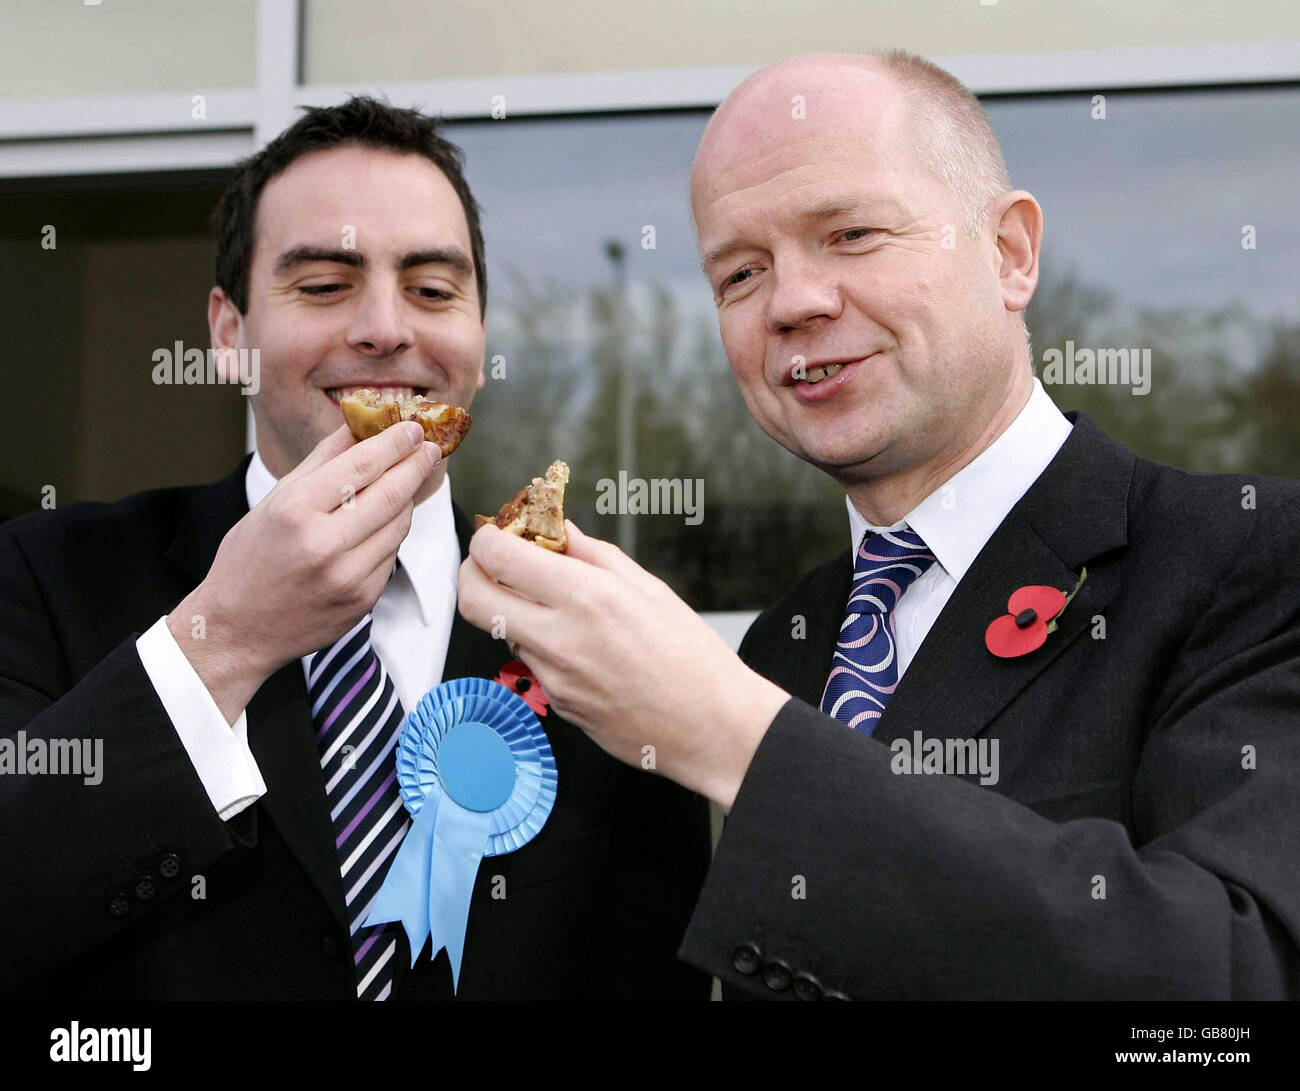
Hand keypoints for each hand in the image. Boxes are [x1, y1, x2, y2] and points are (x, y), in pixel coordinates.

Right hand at [169, 422, 440, 721]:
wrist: (238, 629)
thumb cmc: (251, 559)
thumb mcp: (274, 501)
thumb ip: (320, 462)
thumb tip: (357, 425)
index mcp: (295, 512)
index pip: (361, 466)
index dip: (394, 443)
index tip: (413, 429)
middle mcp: (324, 544)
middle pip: (391, 494)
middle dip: (416, 466)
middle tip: (430, 448)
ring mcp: (347, 576)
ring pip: (398, 525)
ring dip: (407, 500)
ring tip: (405, 482)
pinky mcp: (363, 600)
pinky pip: (391, 555)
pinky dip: (392, 534)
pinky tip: (383, 524)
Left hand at [457, 521, 788, 810]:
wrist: (711, 729)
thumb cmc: (693, 659)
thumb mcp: (649, 589)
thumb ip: (594, 555)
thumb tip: (559, 530)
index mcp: (588, 598)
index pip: (498, 557)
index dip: (488, 540)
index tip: (500, 534)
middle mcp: (561, 638)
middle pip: (473, 598)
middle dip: (473, 572)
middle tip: (494, 563)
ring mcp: (553, 677)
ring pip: (501, 631)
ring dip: (512, 609)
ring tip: (555, 603)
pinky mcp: (556, 704)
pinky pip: (531, 662)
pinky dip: (541, 643)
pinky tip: (581, 644)